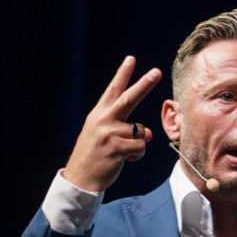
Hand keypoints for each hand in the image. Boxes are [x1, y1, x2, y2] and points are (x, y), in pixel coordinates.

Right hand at [62, 55, 162, 192]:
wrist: (80, 178)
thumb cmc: (94, 156)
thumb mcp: (102, 135)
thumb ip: (124, 129)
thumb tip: (148, 133)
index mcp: (99, 114)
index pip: (113, 90)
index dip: (122, 74)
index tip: (131, 59)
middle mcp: (103, 120)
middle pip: (129, 98)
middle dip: (144, 84)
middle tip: (157, 72)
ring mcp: (109, 133)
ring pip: (141, 132)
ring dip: (137, 145)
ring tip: (120, 153)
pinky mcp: (116, 148)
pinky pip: (141, 148)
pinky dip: (137, 156)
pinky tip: (122, 160)